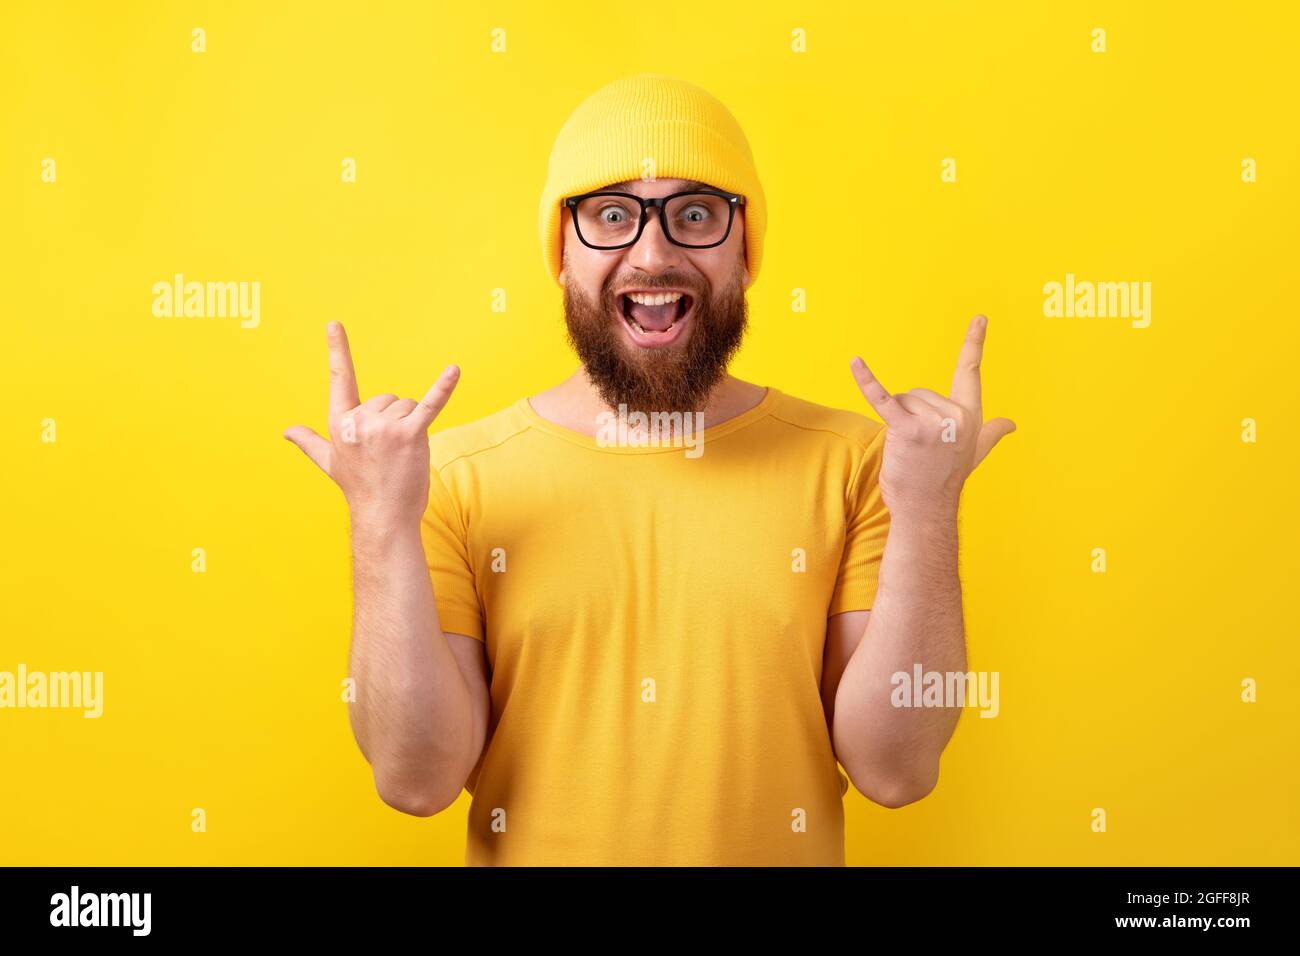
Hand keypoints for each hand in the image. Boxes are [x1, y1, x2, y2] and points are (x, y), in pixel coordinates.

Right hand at [284, 321, 459, 527]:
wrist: (383, 516)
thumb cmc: (360, 487)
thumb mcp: (330, 461)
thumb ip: (310, 442)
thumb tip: (287, 431)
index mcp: (340, 422)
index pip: (340, 380)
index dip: (338, 350)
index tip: (334, 324)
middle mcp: (359, 420)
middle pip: (389, 399)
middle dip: (396, 421)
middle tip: (391, 453)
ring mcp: (384, 427)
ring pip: (409, 406)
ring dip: (412, 427)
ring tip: (403, 455)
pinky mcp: (410, 434)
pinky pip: (430, 404)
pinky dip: (444, 387)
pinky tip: (454, 370)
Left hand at [850, 314, 1014, 519]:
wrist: (924, 509)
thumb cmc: (944, 479)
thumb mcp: (974, 453)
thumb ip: (991, 433)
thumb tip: (1011, 424)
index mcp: (971, 415)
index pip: (970, 372)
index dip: (974, 343)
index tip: (979, 318)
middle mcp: (955, 416)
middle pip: (918, 392)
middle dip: (909, 415)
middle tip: (917, 447)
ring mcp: (932, 423)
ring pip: (900, 401)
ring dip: (896, 423)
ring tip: (907, 450)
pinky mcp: (906, 430)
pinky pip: (882, 399)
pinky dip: (866, 381)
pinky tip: (855, 362)